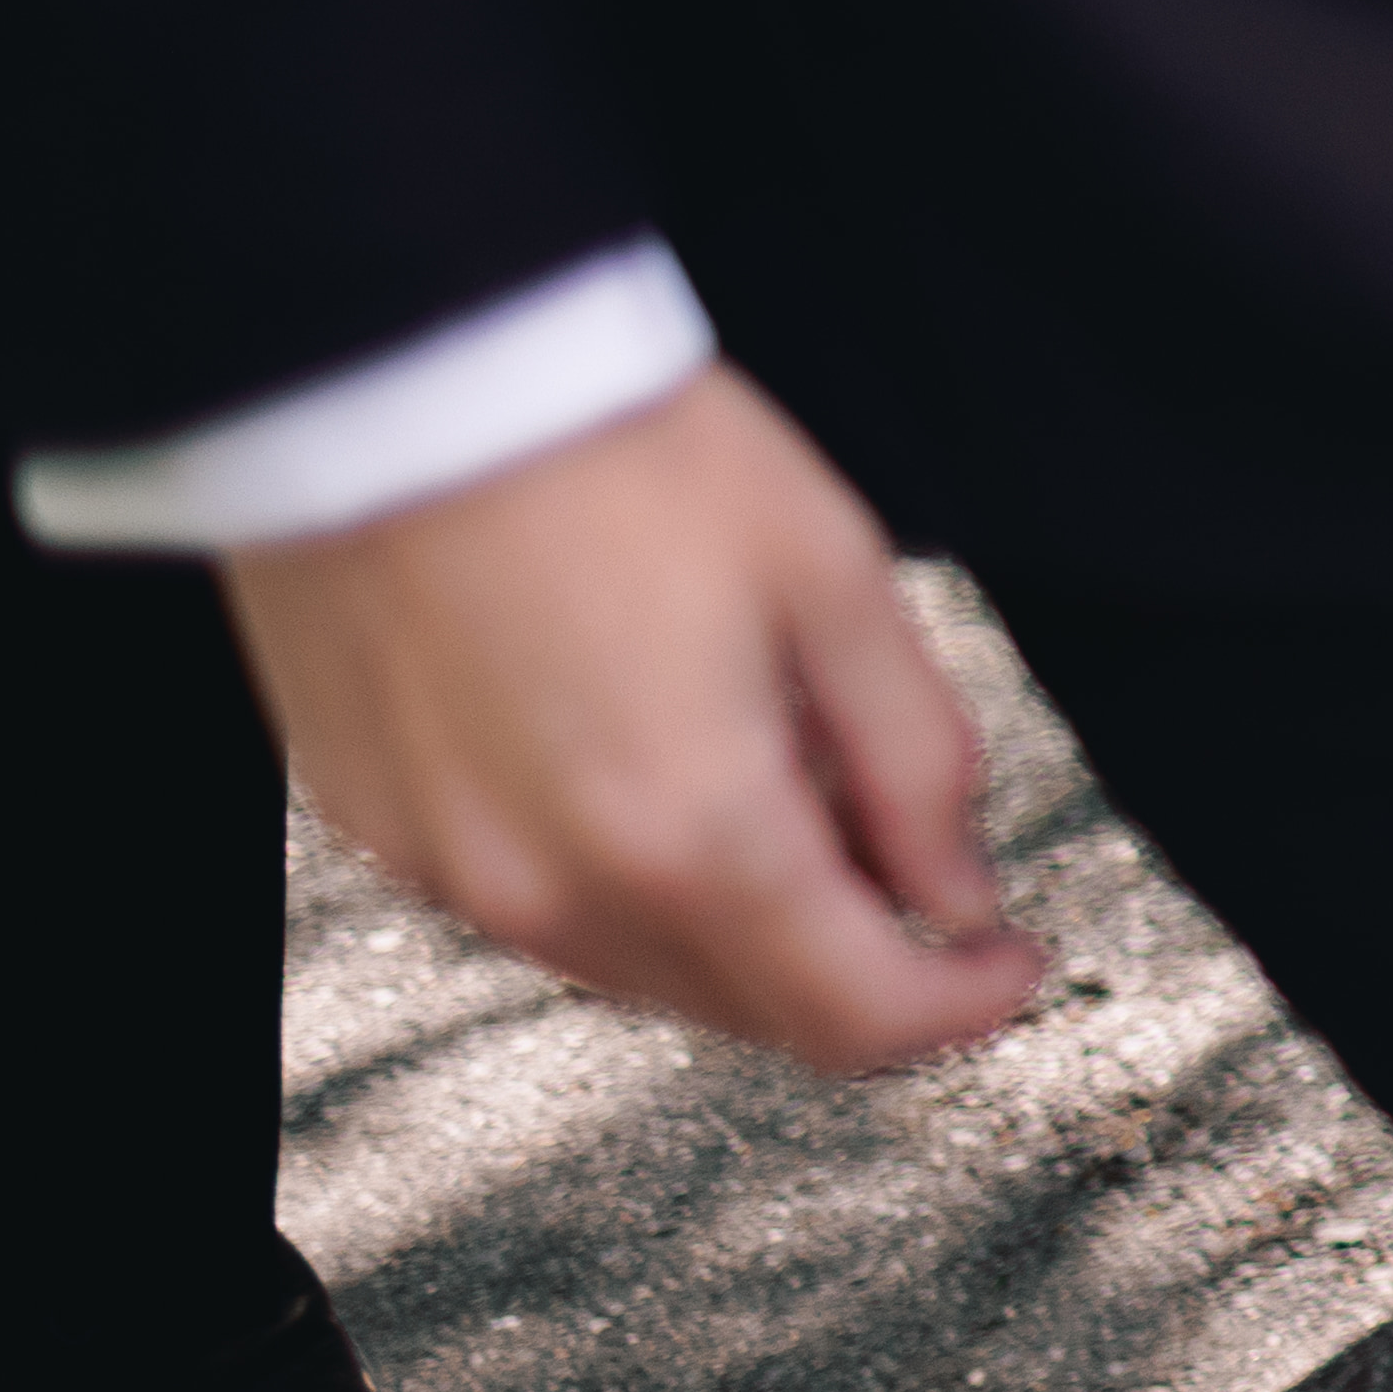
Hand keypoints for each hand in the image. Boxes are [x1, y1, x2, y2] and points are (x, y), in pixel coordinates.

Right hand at [221, 369, 1041, 1072]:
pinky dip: (626, 885)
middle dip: (857, 962)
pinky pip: (540, 916)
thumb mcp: (834, 581)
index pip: (858, 1017)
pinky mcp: (385, 834)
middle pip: (753, 1012)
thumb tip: (958, 892)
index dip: (962, 1006)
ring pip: (645, 975)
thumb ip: (915, 763)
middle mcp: (557, 890)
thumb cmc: (616, 452)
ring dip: (740, 925)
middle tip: (907, 854)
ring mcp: (456, 873)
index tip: (1006, 960)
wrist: (406, 374)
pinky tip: (654, 769)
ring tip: (776, 775)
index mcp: (691, 834)